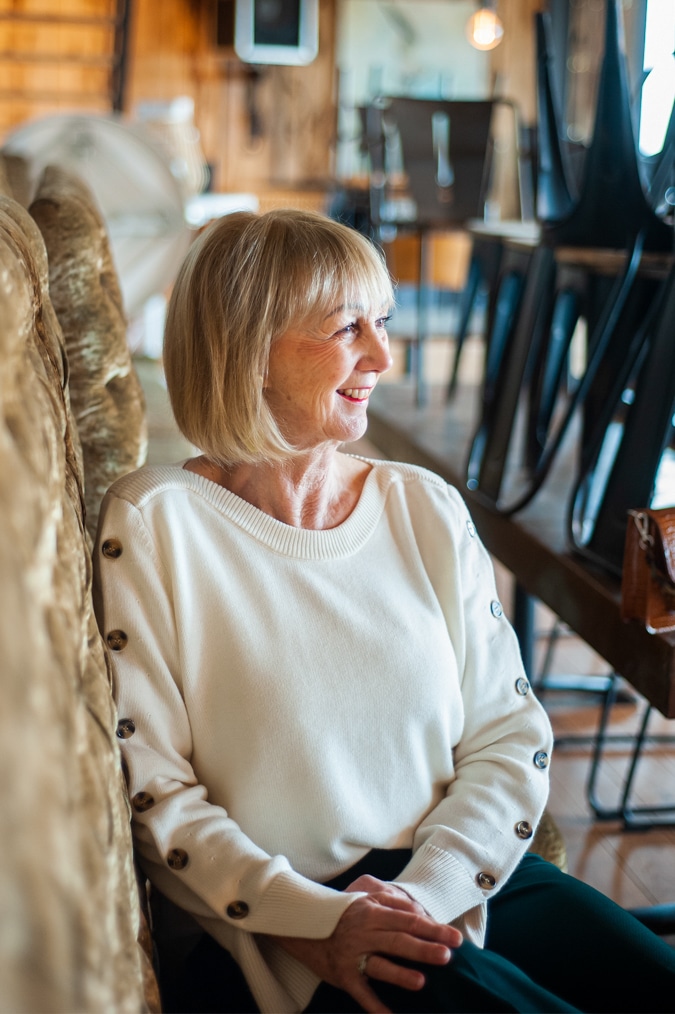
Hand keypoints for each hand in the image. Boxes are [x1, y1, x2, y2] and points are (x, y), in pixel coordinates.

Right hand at [272, 877, 461, 1013]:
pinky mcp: (343, 975)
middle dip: (424, 949)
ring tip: (421, 982)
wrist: (303, 923)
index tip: (455, 937)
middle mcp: (364, 933)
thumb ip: (392, 903)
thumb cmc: (342, 911)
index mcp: (373, 913)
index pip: (409, 920)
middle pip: (399, 941)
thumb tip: (420, 912)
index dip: (433, 929)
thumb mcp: (366, 898)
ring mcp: (353, 956)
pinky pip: (361, 993)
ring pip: (380, 966)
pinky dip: (375, 1007)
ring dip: (400, 974)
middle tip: (447, 956)